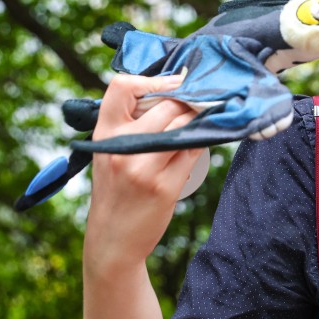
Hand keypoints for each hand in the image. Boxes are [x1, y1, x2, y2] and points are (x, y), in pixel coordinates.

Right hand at [84, 74, 203, 277]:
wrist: (112, 239)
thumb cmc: (116, 189)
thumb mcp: (111, 152)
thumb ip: (130, 125)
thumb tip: (173, 92)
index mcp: (104, 133)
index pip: (122, 86)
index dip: (154, 80)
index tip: (176, 83)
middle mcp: (121, 146)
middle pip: (168, 105)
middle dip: (191, 100)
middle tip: (208, 98)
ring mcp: (143, 166)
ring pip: (185, 125)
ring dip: (203, 118)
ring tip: (214, 114)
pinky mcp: (165, 185)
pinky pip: (195, 150)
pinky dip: (206, 140)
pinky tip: (212, 136)